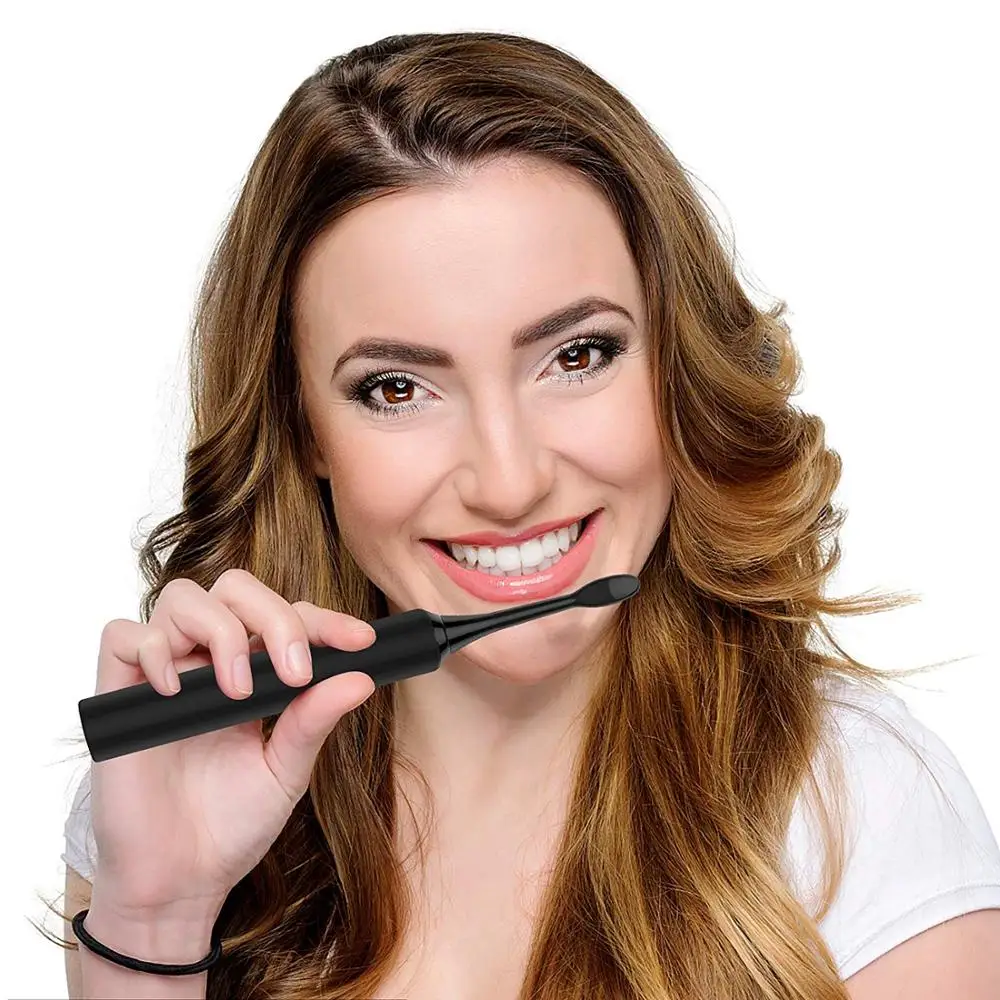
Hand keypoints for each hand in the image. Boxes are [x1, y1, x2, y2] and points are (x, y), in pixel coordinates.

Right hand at [87, 568, 377, 916]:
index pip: (288, 617)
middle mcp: (209, 663)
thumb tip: (361, 678)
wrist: (179, 883)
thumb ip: (315, 720)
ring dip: (220, 631)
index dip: (324, 620)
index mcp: (255, 674)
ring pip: (183, 598)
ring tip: (236, 691)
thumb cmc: (231, 825)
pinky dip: (151, 648)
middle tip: (294, 671)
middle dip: (274, 616)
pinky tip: (176, 691)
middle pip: (236, 589)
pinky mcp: (118, 695)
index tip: (360, 641)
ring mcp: (164, 675)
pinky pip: (122, 636)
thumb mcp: (286, 771)